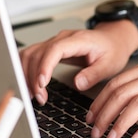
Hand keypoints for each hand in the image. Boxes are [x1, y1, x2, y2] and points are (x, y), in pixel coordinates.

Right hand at [19, 20, 137, 104]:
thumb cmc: (112, 50)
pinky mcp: (49, 49)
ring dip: (26, 74)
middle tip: (40, 98)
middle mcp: (62, 38)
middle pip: (37, 53)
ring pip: (29, 54)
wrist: (112, 39)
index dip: (45, 66)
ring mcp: (54, 42)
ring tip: (33, 95)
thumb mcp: (110, 64)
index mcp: (78, 40)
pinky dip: (25, 70)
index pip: (54, 50)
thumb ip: (94, 74)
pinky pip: (31, 56)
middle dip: (33, 77)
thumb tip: (77, 84)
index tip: (41, 84)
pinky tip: (29, 86)